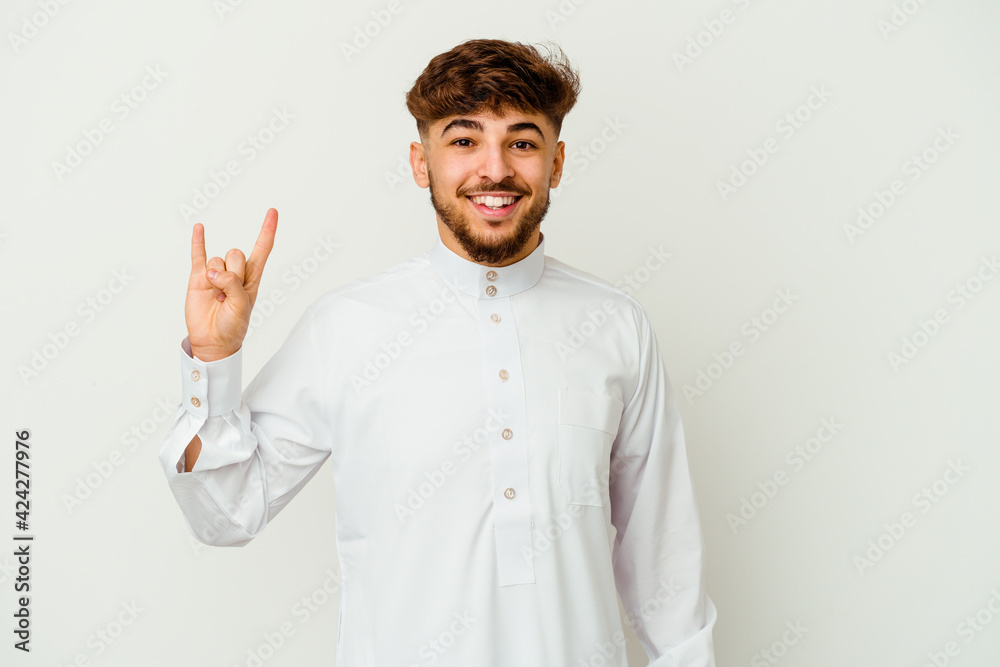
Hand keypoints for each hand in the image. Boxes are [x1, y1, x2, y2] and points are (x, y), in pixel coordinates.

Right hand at [185, 209, 277, 360]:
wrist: (212, 341)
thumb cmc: (233, 326)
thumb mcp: (242, 306)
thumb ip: (232, 285)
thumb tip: (213, 271)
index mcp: (252, 278)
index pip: (262, 249)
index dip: (267, 230)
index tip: (273, 212)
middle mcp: (235, 272)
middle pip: (236, 254)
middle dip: (233, 272)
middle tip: (227, 293)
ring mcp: (216, 273)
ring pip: (218, 259)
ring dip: (216, 277)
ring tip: (216, 296)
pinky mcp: (198, 277)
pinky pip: (198, 254)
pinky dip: (199, 241)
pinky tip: (200, 228)